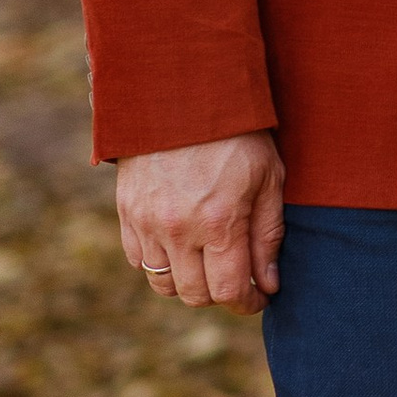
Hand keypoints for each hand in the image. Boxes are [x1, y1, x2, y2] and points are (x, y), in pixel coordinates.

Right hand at [115, 132, 285, 311]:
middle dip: (220, 296)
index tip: (260, 297)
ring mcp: (146, 222)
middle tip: (237, 280)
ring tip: (208, 263)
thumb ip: (268, 235)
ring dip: (188, 283)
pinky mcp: (127, 212)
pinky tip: (181, 245)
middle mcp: (178, 230)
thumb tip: (269, 283)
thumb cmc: (237, 133)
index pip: (229, 291)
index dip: (248, 303)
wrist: (183, 93)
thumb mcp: (269, 177)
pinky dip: (160, 263)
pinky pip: (138, 260)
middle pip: (194, 295)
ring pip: (163, 283)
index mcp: (219, 223)